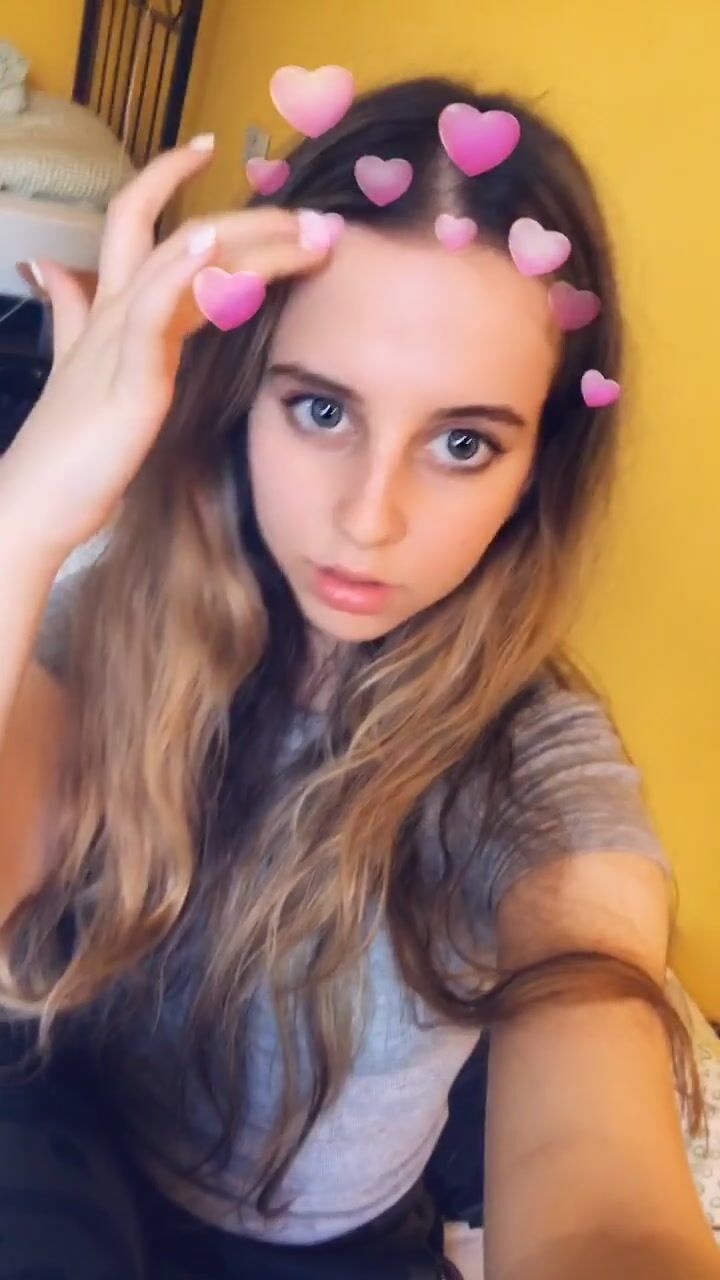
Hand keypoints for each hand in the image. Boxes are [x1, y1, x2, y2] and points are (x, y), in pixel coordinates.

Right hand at [1, 139, 330, 563]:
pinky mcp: (129, 377)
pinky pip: (151, 310)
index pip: (137, 221)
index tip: (209, 148)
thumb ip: (72, 315)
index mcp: (109, 310)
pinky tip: (211, 245)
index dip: (166, 177)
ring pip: (180, 261)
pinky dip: (180, 271)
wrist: (37, 501)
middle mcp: (114, 311)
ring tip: (307, 229)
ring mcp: (120, 339)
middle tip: (316, 214)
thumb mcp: (75, 367)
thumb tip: (54, 271)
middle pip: (178, 232)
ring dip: (252, 239)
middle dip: (253, 218)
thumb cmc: (67, 447)